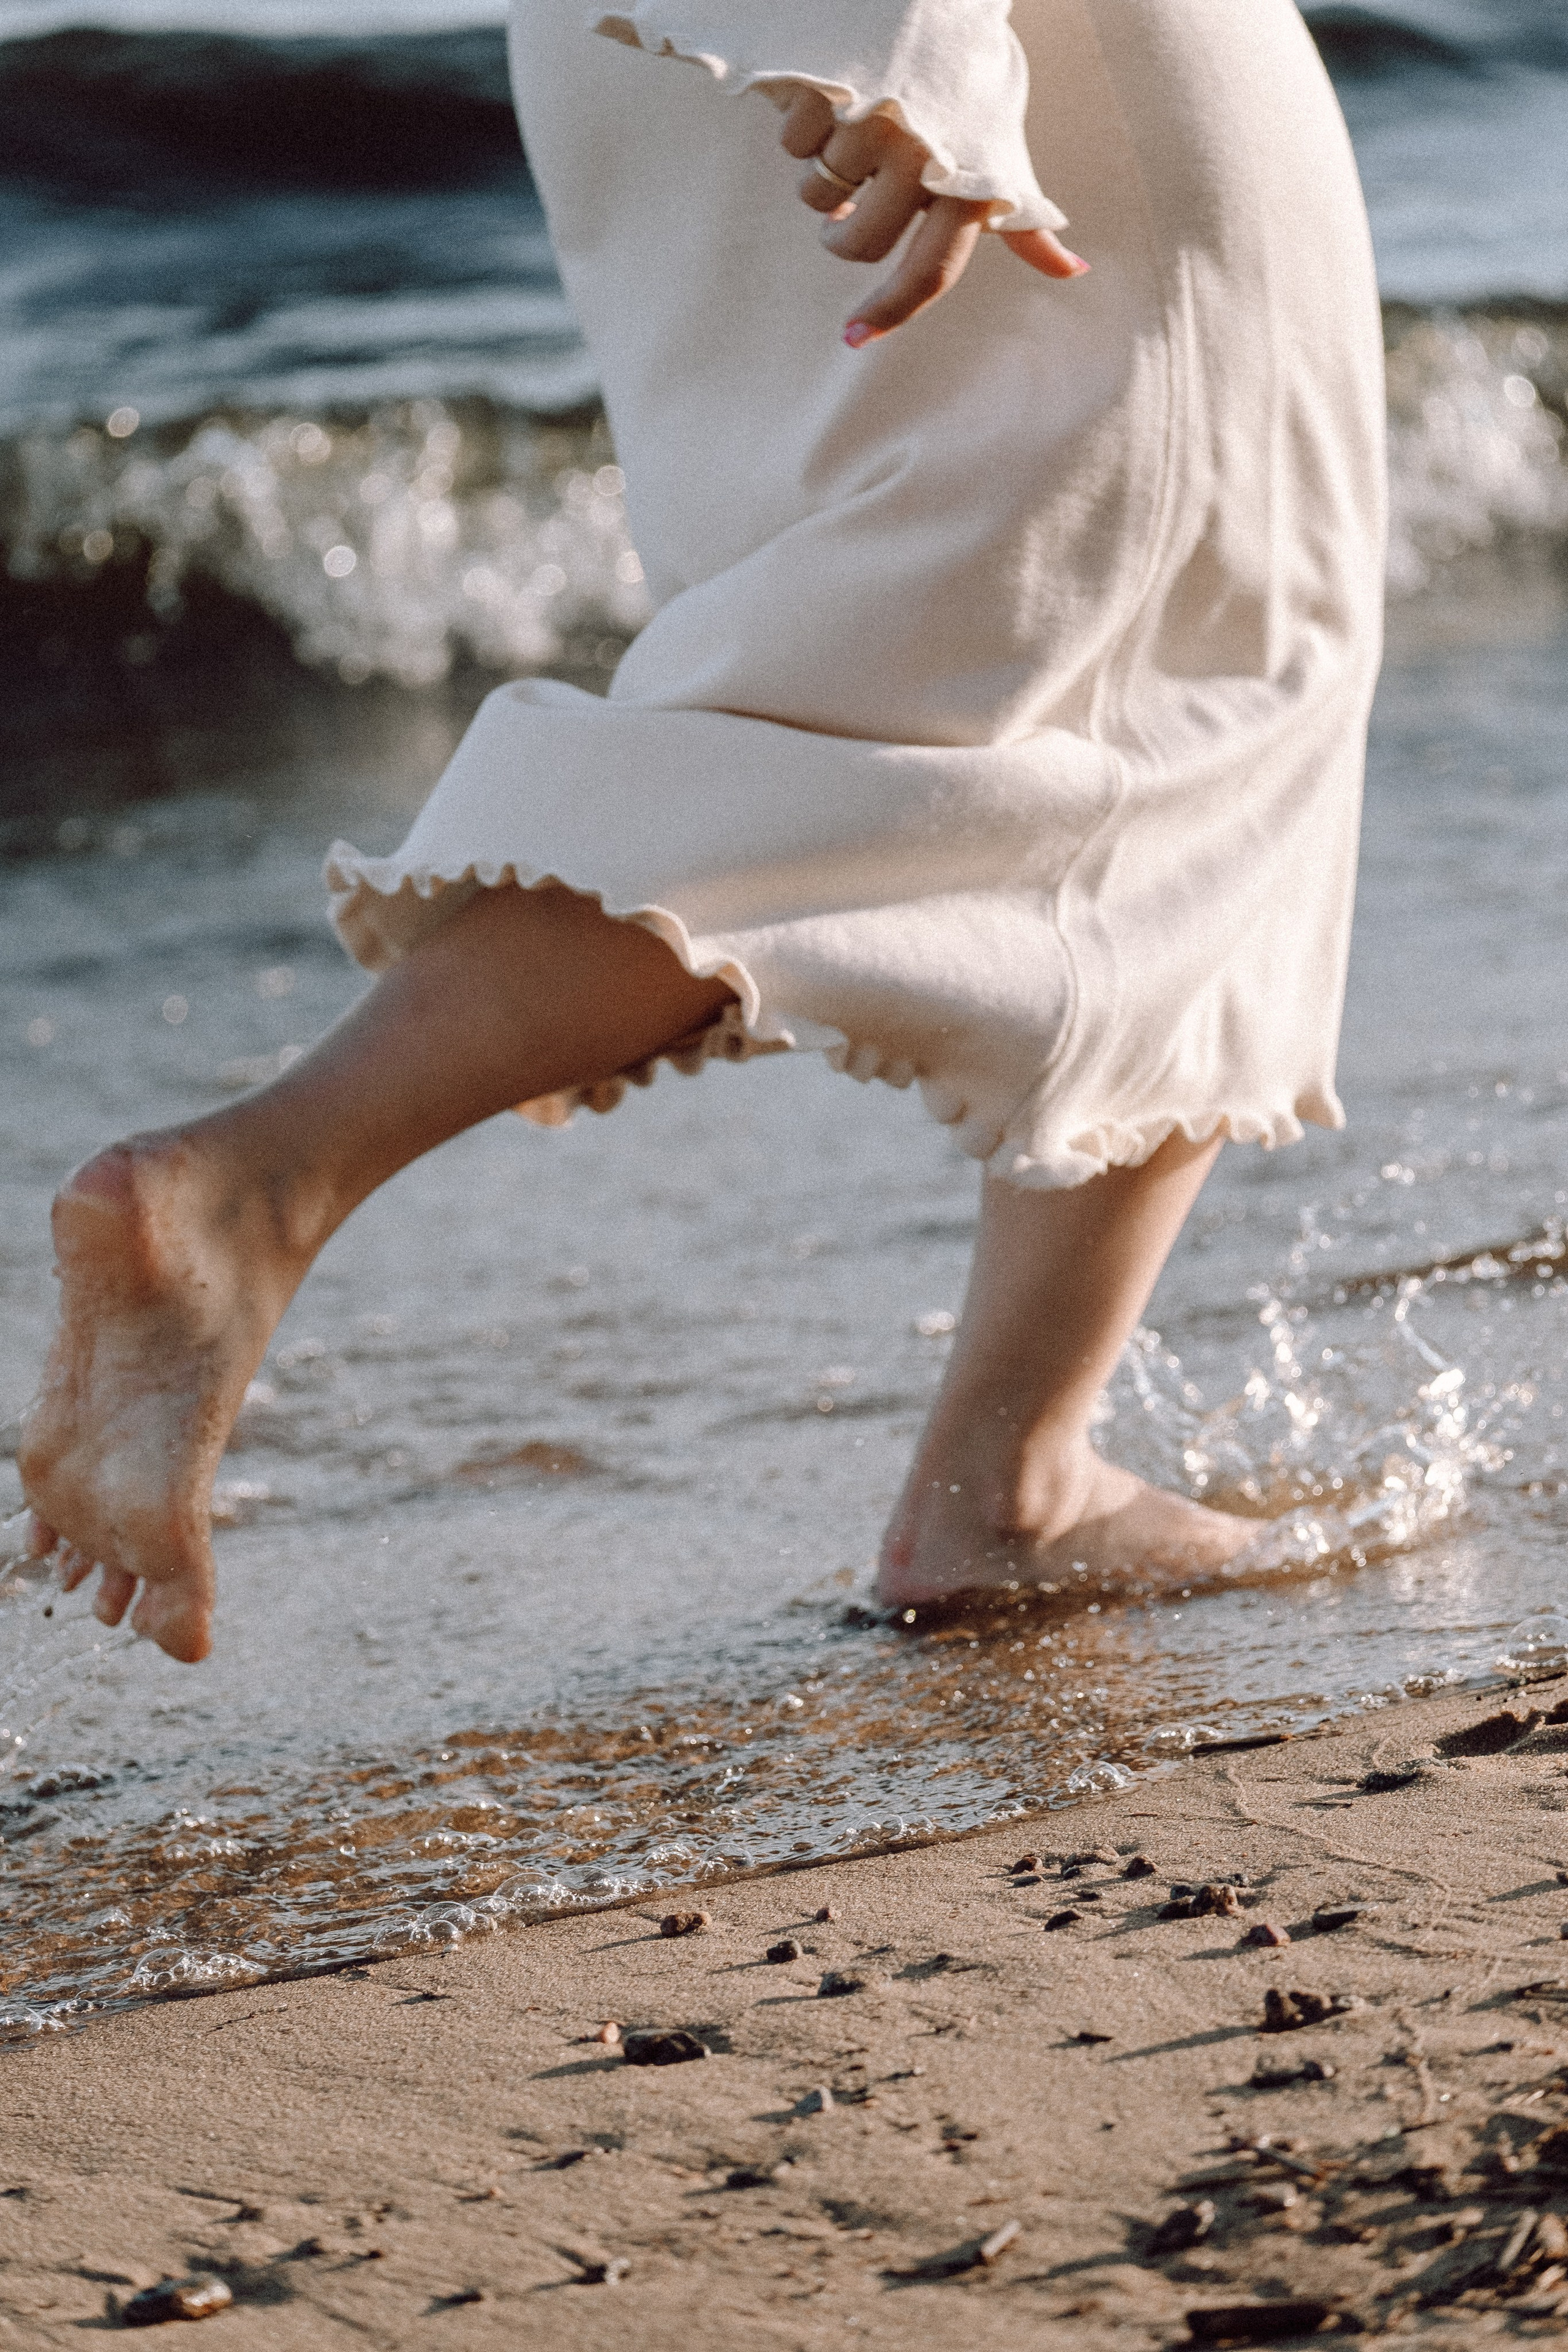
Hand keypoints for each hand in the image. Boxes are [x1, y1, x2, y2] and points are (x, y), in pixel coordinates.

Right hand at [770, 84, 1086, 342]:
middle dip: (842, 232)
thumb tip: (1073, 272)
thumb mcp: (1000, 144)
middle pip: (858, 243)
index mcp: (965, 178)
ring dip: (823, 174)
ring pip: (819, 195)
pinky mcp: (825, 91)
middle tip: (848, 203)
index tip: (854, 337)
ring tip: (847, 131)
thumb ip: (1022, 217)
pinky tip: (827, 100)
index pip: (928, 271)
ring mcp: (869, 124)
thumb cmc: (966, 77)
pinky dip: (802, 130)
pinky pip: (794, 146)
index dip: (890, 312)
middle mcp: (922, 156)